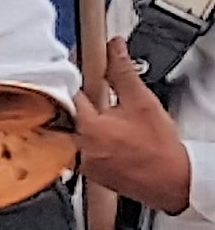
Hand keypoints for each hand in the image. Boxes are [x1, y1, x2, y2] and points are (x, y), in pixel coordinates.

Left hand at [77, 39, 192, 214]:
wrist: (170, 181)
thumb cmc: (159, 150)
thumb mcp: (142, 102)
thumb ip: (123, 72)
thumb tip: (114, 48)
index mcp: (88, 126)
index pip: (66, 88)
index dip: (72, 70)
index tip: (77, 59)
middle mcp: (75, 145)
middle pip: (59, 107)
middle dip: (71, 93)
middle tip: (89, 87)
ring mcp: (75, 159)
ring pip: (61, 126)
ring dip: (74, 113)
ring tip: (97, 109)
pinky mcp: (80, 168)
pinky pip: (68, 144)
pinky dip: (78, 132)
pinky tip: (98, 129)